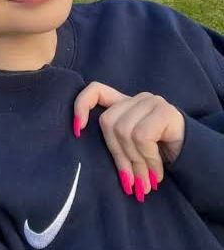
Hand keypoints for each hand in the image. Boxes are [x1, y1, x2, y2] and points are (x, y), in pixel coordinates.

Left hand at [73, 81, 184, 202]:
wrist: (195, 158)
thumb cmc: (160, 154)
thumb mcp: (133, 149)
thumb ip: (115, 144)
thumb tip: (85, 147)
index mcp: (124, 104)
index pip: (96, 90)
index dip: (81, 106)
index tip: (78, 131)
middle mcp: (136, 98)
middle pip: (108, 122)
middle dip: (118, 157)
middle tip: (131, 182)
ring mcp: (151, 101)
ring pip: (124, 131)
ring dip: (135, 162)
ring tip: (146, 181)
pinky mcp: (164, 111)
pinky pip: (142, 137)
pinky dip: (148, 158)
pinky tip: (157, 173)